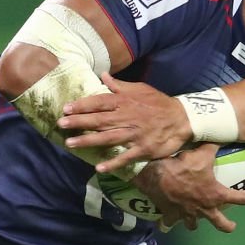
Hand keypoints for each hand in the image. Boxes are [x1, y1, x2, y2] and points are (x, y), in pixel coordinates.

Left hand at [58, 73, 192, 172]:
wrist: (183, 119)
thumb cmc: (159, 104)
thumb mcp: (140, 89)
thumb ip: (120, 86)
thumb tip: (103, 76)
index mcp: (126, 102)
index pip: (100, 102)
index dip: (82, 105)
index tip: (66, 109)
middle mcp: (127, 117)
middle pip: (100, 120)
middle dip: (80, 122)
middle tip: (61, 125)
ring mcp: (135, 134)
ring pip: (108, 138)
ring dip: (89, 141)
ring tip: (71, 144)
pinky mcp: (143, 149)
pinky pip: (126, 157)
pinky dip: (113, 163)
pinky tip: (99, 168)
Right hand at [133, 144, 244, 232]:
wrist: (155, 176)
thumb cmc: (182, 166)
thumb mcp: (203, 153)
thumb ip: (214, 146)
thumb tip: (224, 134)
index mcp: (216, 196)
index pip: (242, 199)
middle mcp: (204, 209)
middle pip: (221, 225)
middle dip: (228, 226)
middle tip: (231, 225)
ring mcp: (186, 215)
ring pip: (194, 226)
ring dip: (195, 222)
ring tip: (195, 217)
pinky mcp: (170, 216)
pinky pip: (169, 223)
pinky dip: (169, 221)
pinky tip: (168, 219)